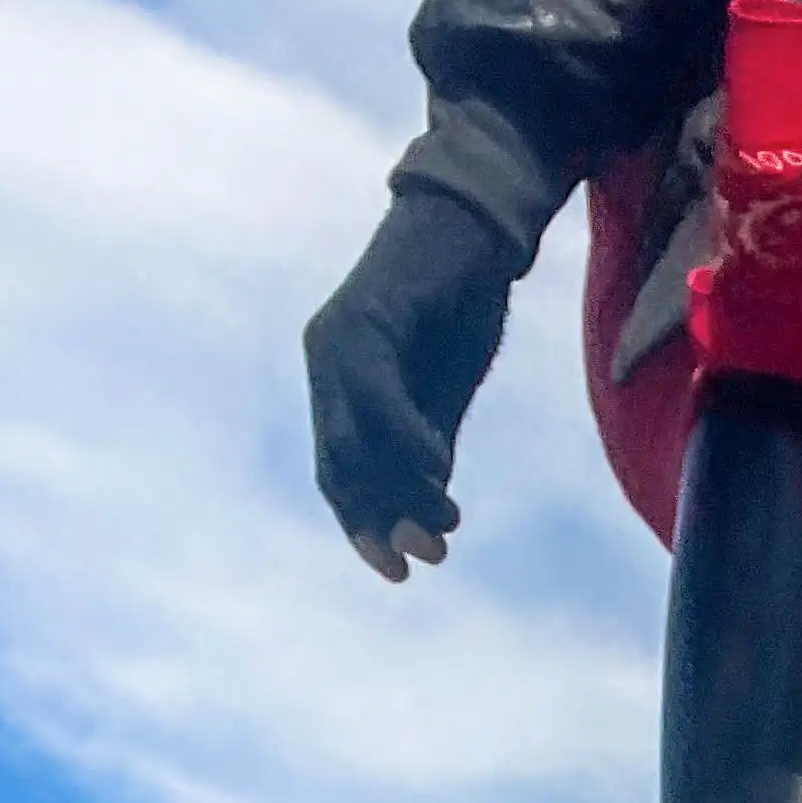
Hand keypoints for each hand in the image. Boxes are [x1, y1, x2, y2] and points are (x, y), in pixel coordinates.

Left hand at [304, 184, 519, 578]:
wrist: (476, 229)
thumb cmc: (461, 305)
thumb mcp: (444, 395)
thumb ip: (428, 449)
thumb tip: (424, 517)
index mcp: (340, 386)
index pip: (340, 475)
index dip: (365, 527)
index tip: (402, 572)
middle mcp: (325, 365)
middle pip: (340, 469)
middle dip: (382, 521)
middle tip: (428, 558)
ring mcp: (337, 344)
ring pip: (352, 443)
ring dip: (401, 491)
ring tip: (445, 524)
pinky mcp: (363, 323)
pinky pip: (377, 399)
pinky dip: (406, 441)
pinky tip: (437, 469)